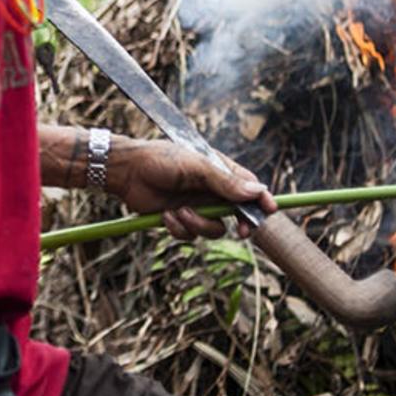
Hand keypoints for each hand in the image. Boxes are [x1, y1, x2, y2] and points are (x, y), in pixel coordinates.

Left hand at [111, 138, 275, 240]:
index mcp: (219, 171)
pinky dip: (178, 228)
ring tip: (178, 212)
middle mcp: (211, 191)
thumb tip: (256, 192)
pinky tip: (164, 216)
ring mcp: (197, 207)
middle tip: (242, 231)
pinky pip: (191, 235)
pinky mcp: (180, 220)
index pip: (249, 187)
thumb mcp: (195, 167)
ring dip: (197, 225)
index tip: (270, 210)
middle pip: (238, 213)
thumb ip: (225, 182)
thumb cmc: (160, 160)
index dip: (261, 200)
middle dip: (240, 223)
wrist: (125, 172)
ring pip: (215, 230)